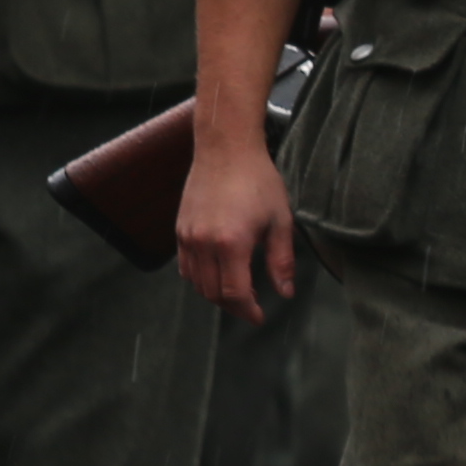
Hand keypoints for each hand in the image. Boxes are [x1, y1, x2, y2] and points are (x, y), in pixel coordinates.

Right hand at [178, 132, 297, 319]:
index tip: (260, 317)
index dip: (248, 310)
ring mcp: (188, 237)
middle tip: (252, 305)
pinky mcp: (180, 229)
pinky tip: (217, 275)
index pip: (235, 293)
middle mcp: (204, 243)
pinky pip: (186, 267)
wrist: (226, 149)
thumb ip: (282, 260)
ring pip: (197, 284)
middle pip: (213, 293)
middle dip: (234, 306)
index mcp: (231, 243)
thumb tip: (285, 292)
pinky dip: (200, 279)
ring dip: (216, 295)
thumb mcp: (280, 220)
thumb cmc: (258, 180)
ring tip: (237, 293)